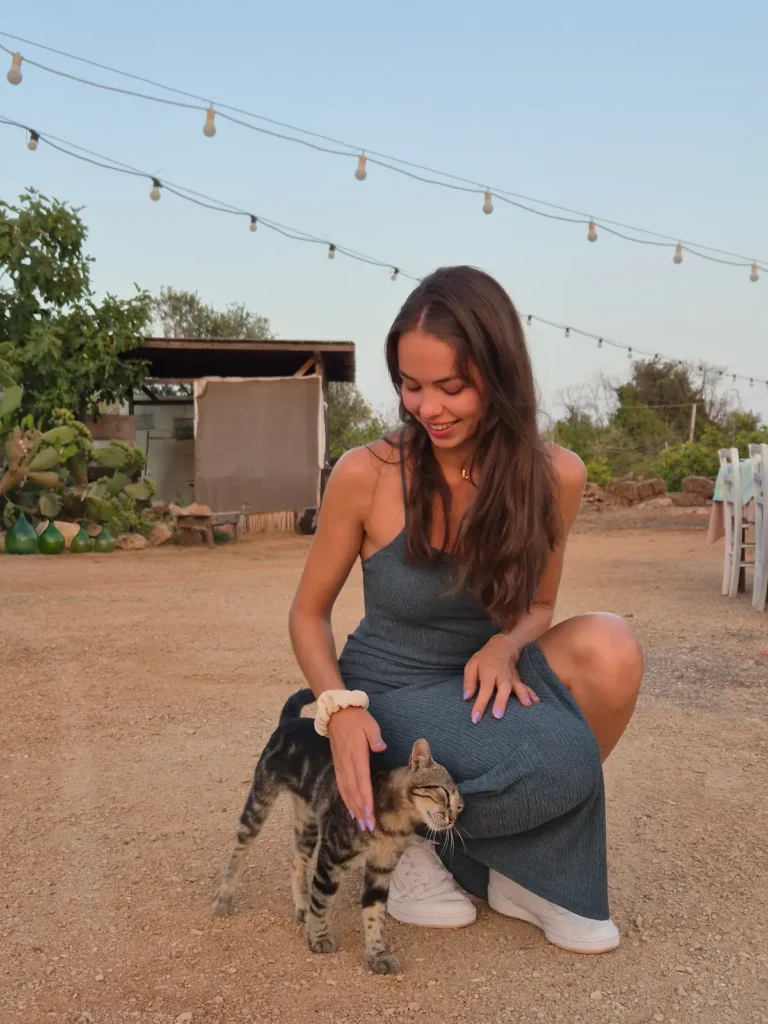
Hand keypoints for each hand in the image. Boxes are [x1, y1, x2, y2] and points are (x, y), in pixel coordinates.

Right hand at [327, 706, 385, 831]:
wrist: (337, 713)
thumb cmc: (357, 719)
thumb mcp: (369, 724)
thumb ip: (375, 737)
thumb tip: (381, 747)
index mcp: (356, 755)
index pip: (361, 780)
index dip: (365, 798)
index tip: (370, 813)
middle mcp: (347, 763)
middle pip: (354, 791)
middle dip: (361, 810)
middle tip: (369, 826)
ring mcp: (341, 766)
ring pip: (346, 791)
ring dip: (353, 808)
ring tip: (361, 824)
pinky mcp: (338, 765)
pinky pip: (341, 786)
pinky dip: (346, 800)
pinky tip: (351, 810)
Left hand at [463, 635, 539, 721]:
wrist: (502, 646)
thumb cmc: (484, 659)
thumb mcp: (471, 666)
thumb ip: (469, 682)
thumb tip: (466, 697)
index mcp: (488, 672)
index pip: (484, 689)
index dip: (480, 704)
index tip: (475, 718)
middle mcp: (501, 675)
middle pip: (502, 688)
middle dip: (501, 701)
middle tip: (498, 716)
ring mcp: (511, 677)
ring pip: (517, 686)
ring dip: (522, 695)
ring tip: (527, 705)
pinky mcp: (517, 679)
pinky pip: (525, 686)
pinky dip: (531, 693)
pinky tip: (536, 701)